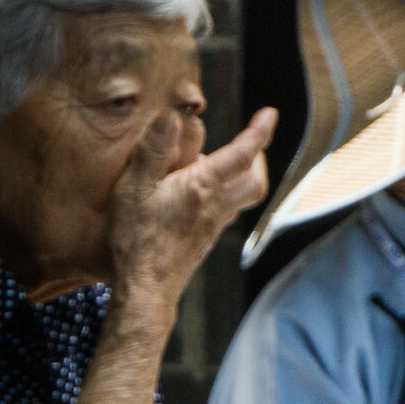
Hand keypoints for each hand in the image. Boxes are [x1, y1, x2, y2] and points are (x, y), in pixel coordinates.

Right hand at [105, 106, 275, 316]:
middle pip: (255, 180)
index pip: (242, 154)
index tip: (270, 114)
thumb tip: (171, 115)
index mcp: (203, 187)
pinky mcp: (205, 241)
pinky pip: (227, 213)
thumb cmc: (137, 239)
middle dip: (258, 158)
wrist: (146, 288)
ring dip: (244, 177)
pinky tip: (205, 197)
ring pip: (244, 198)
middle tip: (252, 142)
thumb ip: (154, 150)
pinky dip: (226, 197)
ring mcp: (214, 226)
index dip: (259, 131)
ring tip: (227, 164)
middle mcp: (217, 206)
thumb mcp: (134, 188)